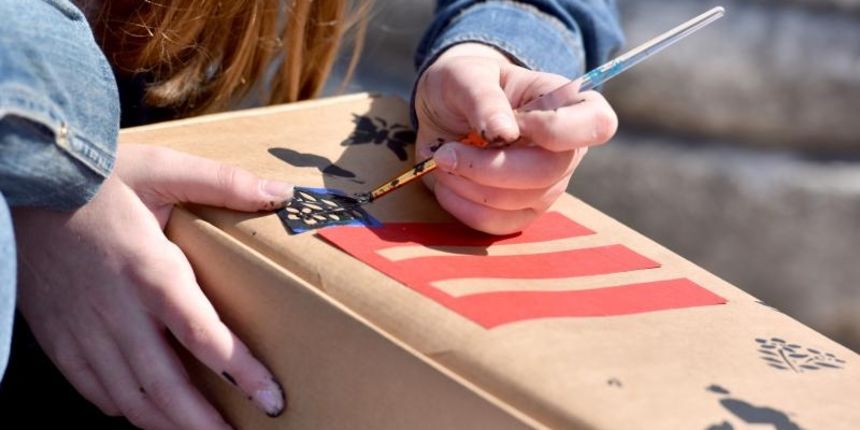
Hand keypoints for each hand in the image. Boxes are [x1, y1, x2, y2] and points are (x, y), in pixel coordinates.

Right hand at [13, 145, 293, 428]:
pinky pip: (91, 387)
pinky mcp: (57, 334)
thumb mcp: (163, 168)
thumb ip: (224, 182)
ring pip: (128, 397)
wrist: (21, 178)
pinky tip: (144, 411)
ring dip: (168, 423)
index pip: (201, 335)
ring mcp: (82, 327)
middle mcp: (116, 310)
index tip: (270, 398)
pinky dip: (123, 408)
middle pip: (164, 386)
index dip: (239, 373)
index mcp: (149, 270)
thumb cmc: (96, 176)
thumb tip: (282, 195)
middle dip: (203, 423)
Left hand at [414, 43, 616, 233]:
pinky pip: (500, 223)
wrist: (445, 111)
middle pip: (549, 172)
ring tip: (443, 160)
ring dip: (469, 185)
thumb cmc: (465, 84)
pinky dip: (463, 207)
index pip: (597, 124)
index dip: (557, 130)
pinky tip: (448, 183)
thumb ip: (484, 97)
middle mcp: (567, 149)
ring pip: (520, 201)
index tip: (512, 122)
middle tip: (447, 151)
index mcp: (569, 104)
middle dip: (489, 167)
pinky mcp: (522, 211)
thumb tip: (504, 131)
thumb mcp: (466, 75)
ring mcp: (548, 184)